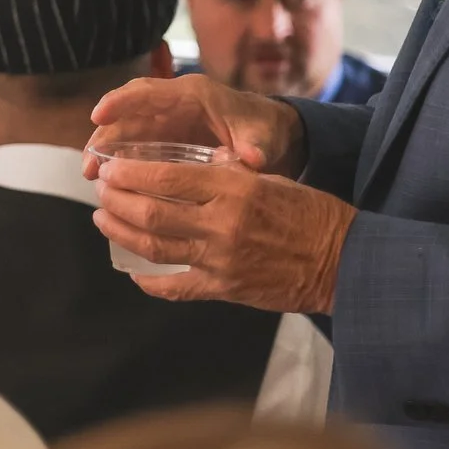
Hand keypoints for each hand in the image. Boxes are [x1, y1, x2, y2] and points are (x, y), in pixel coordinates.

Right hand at [86, 75, 305, 178]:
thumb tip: (253, 160)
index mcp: (192, 95)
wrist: (268, 136)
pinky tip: (108, 184)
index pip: (148, 91)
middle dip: (104, 136)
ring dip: (104, 152)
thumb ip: (256, 146)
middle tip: (90, 164)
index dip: (121, 101)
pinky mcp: (160, 141)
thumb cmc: (263, 129)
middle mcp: (169, 105)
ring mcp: (162, 123)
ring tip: (90, 176)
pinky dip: (118, 163)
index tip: (98, 115)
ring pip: (123, 132)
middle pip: (126, 114)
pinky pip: (131, 149)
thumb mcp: (263, 136)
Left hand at [93, 156, 353, 312]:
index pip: (168, 176)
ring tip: (103, 219)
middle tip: (101, 191)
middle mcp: (222, 222)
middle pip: (150, 211)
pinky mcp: (225, 288)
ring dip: (120, 232)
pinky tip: (133, 271)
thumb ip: (230, 171)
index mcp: (235, 187)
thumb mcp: (272, 179)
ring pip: (153, 246)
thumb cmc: (313, 214)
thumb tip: (196, 159)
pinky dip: (149, 280)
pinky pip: (175, 286)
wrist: (347, 261)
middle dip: (116, 200)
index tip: (111, 168)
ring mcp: (220, 258)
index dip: (131, 172)